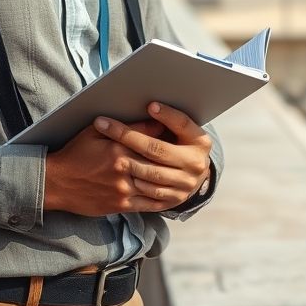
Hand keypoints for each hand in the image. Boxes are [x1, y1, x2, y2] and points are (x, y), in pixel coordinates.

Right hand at [43, 119, 171, 215]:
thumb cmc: (75, 154)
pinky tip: (171, 191)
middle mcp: (124, 170)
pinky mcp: (121, 205)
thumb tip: (151, 121)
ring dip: (172, 177)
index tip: (176, 130)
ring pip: (157, 183)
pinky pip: (149, 203)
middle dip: (173, 155)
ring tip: (183, 169)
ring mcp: (124, 190)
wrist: (57, 183)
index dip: (166, 134)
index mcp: (118, 150)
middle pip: (157, 162)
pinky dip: (162, 197)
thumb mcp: (94, 132)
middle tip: (185, 149)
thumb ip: (124, 128)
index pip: (151, 140)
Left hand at [93, 102, 211, 208]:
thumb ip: (167, 122)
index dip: (167, 115)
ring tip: (107, 150)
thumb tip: (147, 106)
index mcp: (200, 142)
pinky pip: (149, 193)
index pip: (182, 124)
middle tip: (105, 126)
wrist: (192, 177)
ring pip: (151, 172)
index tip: (149, 105)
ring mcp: (186, 184)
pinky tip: (119, 173)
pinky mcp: (174, 200)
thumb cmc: (180, 146)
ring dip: (128, 161)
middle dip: (129, 137)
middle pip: (158, 149)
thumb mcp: (180, 133)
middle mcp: (196, 164)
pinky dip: (133, 183)